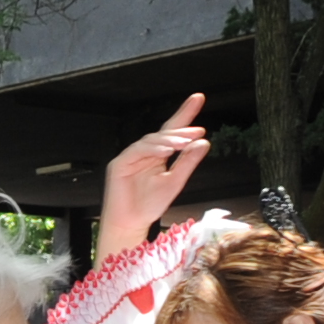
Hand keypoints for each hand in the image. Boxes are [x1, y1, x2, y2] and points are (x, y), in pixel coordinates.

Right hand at [99, 94, 209, 256]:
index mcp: (157, 155)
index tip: (198, 99)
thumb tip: (204, 142)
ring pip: (151, 141)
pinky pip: (137, 150)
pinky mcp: (120, 164)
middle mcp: (144, 153)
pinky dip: (152, 149)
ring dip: (169, 140)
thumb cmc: (148, 206)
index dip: (184, 114)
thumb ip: (188, 162)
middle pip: (162, 133)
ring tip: (184, 143)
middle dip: (180, 129)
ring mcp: (131, 157)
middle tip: (197, 131)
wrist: (129, 225)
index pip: (172, 131)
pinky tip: (167, 150)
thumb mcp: (175, 182)